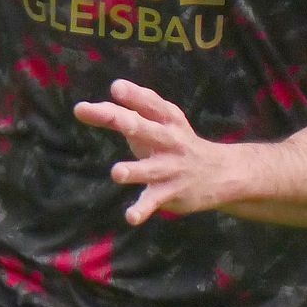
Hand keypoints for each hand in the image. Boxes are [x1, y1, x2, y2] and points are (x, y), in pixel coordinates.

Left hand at [74, 79, 231, 225]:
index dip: (133, 95)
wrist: (219, 173)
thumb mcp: (159, 123)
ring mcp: (171, 167)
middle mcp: (170, 140)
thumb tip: (87, 108)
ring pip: (150, 169)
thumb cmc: (175, 142)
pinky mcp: (171, 192)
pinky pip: (154, 201)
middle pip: (145, 129)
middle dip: (125, 121)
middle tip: (103, 114)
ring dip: (134, 170)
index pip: (148, 103)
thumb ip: (125, 115)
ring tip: (117, 173)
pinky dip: (142, 209)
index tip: (116, 88)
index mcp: (166, 118)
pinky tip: (130, 217)